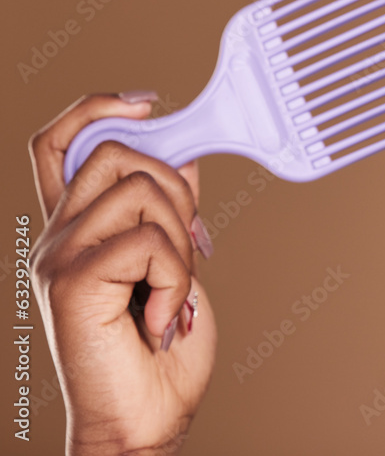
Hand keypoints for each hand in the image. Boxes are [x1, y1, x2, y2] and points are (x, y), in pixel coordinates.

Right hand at [28, 94, 216, 454]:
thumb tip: (183, 155)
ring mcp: (58, 257)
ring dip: (183, 238)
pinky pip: (150, 239)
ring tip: (174, 287)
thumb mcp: (175, 261)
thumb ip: (168, 210)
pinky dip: (178, 275)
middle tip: (186, 245)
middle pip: (116, 153)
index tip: (147, 105)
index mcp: (77, 229)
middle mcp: (57, 237)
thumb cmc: (161, 349)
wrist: (146, 420)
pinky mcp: (73, 281)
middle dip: (176, 187)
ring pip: (143, 188)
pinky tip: (164, 315)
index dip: (97, 109)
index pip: (60, 144)